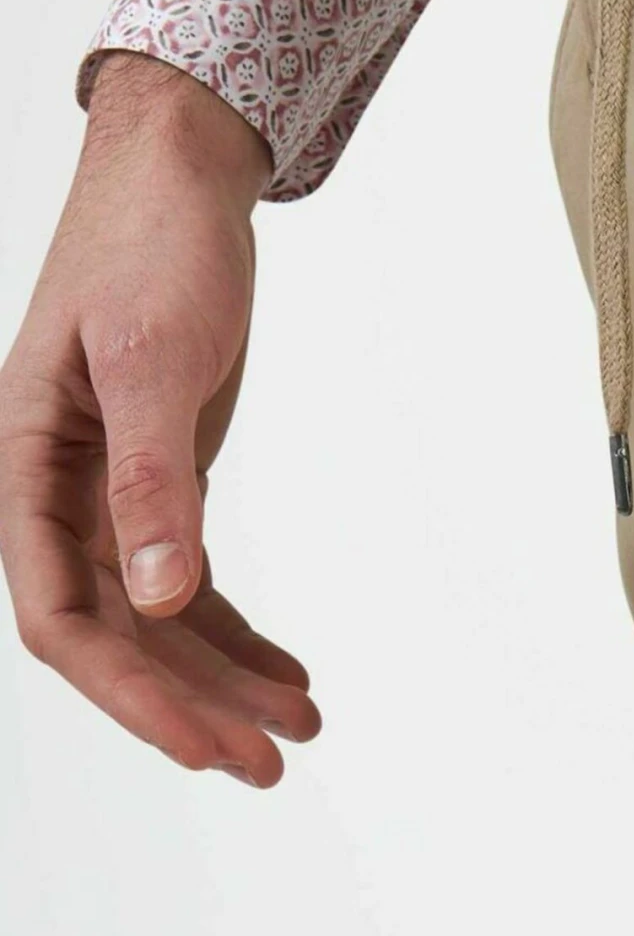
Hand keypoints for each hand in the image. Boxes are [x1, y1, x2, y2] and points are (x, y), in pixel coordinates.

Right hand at [0, 52, 320, 786]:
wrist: (181, 174)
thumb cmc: (150, 247)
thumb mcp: (152, 360)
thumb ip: (151, 481)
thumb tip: (156, 595)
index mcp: (28, 468)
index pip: (62, 617)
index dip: (130, 694)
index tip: (208, 747)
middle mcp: (58, 493)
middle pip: (117, 636)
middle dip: (190, 705)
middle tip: (276, 762)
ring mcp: (110, 491)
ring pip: (159, 618)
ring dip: (224, 679)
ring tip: (302, 727)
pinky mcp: (161, 480)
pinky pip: (189, 582)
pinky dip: (236, 632)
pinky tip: (289, 670)